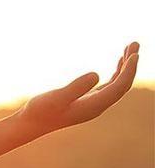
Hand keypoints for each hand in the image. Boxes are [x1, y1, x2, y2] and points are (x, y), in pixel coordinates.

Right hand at [18, 42, 139, 132]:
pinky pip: (109, 85)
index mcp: (94, 105)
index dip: (129, 70)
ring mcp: (94, 103)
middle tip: (136, 43)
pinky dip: (116, 73)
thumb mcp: (56, 97)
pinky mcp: (87, 100)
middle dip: (130, 65)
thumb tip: (97, 74)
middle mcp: (98, 105)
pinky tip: (119, 63)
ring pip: (117, 84)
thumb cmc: (41, 110)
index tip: (135, 53)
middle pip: (122, 84)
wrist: (31, 123)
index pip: (119, 86)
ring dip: (125, 67)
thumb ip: (76, 87)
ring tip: (130, 49)